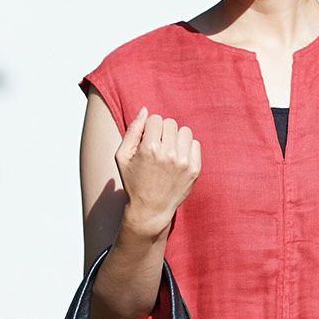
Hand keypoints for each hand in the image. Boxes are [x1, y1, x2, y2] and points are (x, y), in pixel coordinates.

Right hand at [115, 106, 201, 235]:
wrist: (151, 209)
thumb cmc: (133, 182)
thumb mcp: (122, 156)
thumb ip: (132, 130)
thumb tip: (144, 109)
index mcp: (149, 149)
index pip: (155, 119)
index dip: (150, 129)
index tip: (147, 141)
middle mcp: (169, 154)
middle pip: (170, 123)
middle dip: (163, 132)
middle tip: (157, 148)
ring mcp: (184, 162)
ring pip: (184, 131)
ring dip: (176, 138)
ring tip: (168, 152)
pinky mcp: (195, 169)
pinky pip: (195, 144)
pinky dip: (187, 148)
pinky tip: (177, 159)